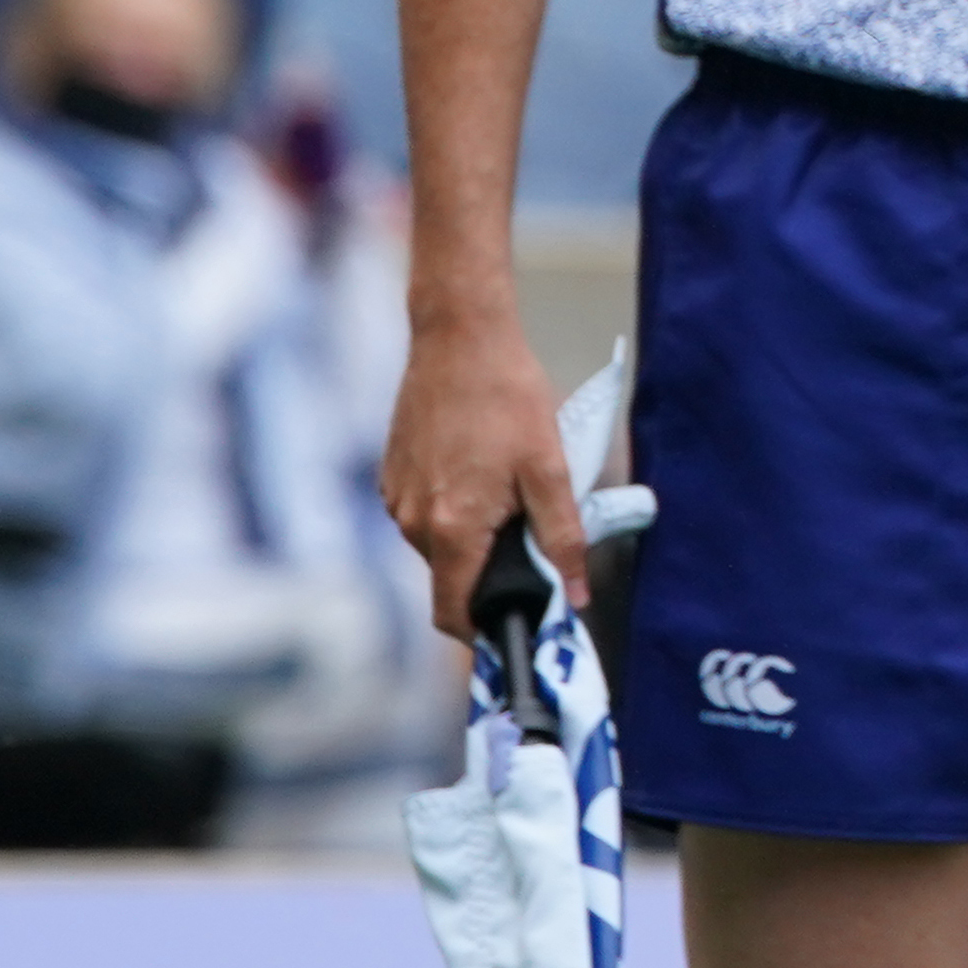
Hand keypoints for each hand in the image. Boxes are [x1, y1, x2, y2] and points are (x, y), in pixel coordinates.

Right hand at [382, 311, 587, 637]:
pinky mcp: (393, 476)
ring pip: (441, 545)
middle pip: (452, 577)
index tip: (519, 622)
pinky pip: (426, 515)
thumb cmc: (508, 396)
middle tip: (535, 540)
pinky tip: (484, 470)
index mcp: (451, 528)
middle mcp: (412, 522)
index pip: (454, 613)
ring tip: (511, 492)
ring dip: (475, 536)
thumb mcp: (550, 467)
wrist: (459, 337)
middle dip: (492, 571)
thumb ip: (562, 536)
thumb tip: (574, 595)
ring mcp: (397, 499)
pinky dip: (456, 509)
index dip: (486, 629)